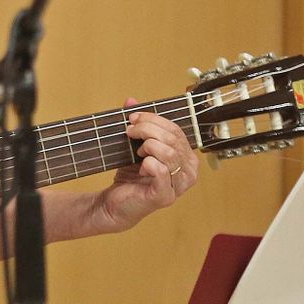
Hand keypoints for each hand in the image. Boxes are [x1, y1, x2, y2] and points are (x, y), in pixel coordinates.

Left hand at [89, 97, 199, 233]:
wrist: (115, 203)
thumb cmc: (130, 176)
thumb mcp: (135, 145)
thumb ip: (138, 124)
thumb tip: (131, 100)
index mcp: (187, 158)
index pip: (177, 130)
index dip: (154, 119)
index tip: (133, 116)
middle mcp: (188, 172)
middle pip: (172, 139)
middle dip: (147, 129)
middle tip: (129, 131)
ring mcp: (178, 186)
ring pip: (169, 153)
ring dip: (147, 145)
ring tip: (135, 151)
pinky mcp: (164, 196)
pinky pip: (161, 170)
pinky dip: (147, 163)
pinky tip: (139, 166)